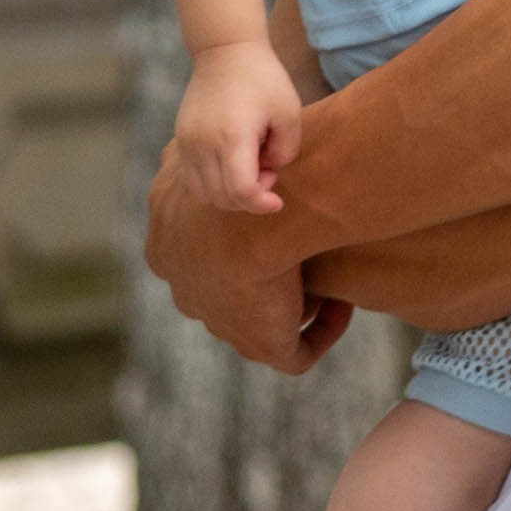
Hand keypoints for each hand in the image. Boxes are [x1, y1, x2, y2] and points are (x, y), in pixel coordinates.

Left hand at [144, 104, 348, 372]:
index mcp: (167, 251)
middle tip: (300, 255)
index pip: (200, 256)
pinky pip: (295, 354)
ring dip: (293, 305)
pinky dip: (321, 332)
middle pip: (227, 295)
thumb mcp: (187, 158)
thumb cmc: (229, 178)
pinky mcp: (263, 345)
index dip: (237, 243)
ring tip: (328, 281)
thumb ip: (180, 162)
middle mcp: (189, 294)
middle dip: (260, 280)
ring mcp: (223, 325)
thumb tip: (172, 156)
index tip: (270, 224)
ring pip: (260, 324)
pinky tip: (342, 304)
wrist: (249, 215)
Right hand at [165, 38, 308, 217]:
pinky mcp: (181, 140)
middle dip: (249, 198)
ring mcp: (187, 143)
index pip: (240, 192)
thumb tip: (269, 171)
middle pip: (221, 198)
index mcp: (232, 137)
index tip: (277, 202)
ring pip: (203, 194)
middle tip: (268, 172)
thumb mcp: (290, 113)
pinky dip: (213, 185)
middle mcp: (203, 144)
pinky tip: (232, 165)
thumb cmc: (263, 79)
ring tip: (250, 168)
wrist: (225, 51)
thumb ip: (286, 151)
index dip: (261, 205)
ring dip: (229, 194)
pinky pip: (192, 179)